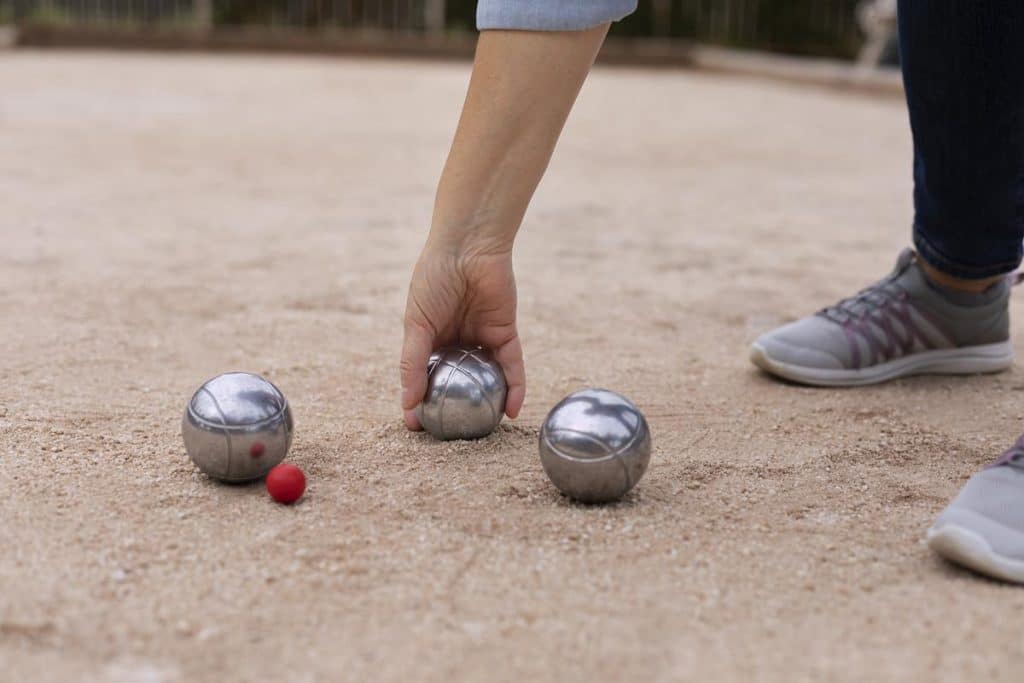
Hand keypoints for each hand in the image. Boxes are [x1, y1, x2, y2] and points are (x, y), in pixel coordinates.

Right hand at [399, 244, 525, 429]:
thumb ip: (412, 364)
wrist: (468, 247)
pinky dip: (515, 388)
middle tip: (452, 437)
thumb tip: (408, 403)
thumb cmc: (434, 280)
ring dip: (488, 404)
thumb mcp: (416, 325)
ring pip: (487, 379)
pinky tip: (511, 410)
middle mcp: (457, 342)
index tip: (417, 427)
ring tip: (485, 432)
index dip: (420, 402)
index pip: (425, 377)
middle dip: (456, 409)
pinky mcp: (506, 335)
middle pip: (458, 382)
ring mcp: (482, 340)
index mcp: (430, 339)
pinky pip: (513, 367)